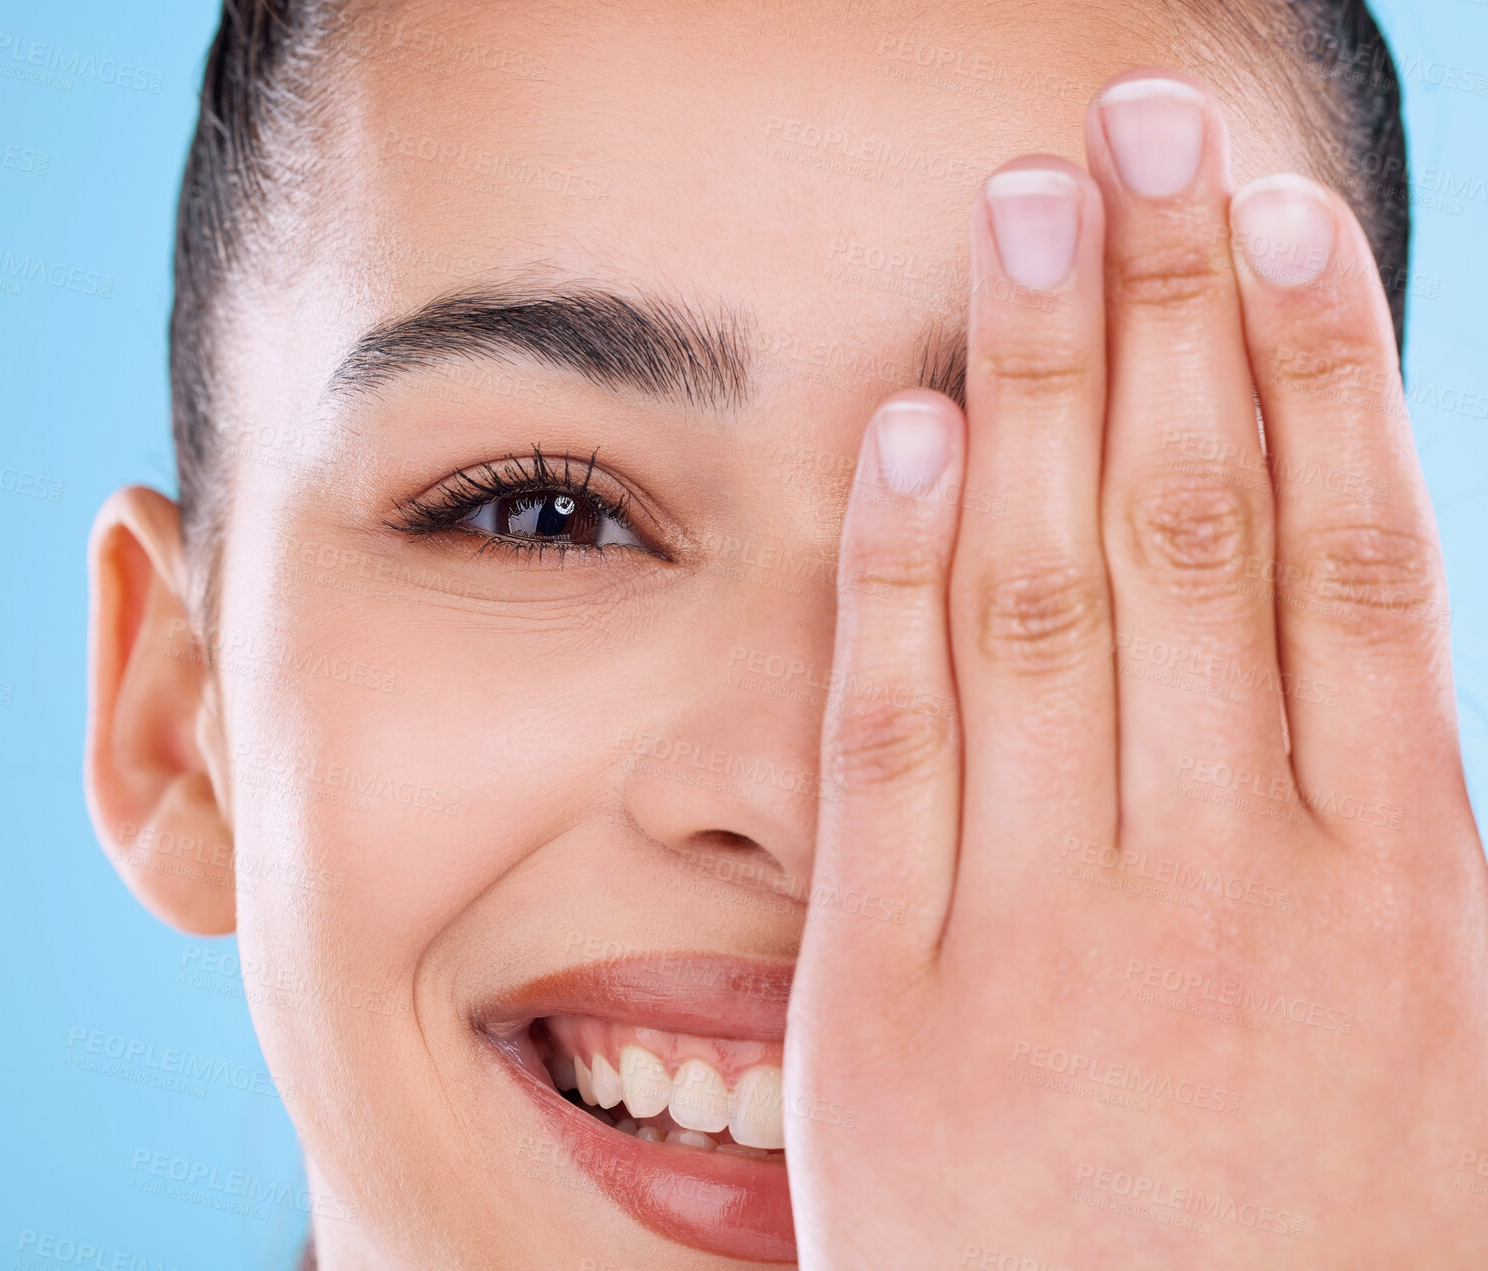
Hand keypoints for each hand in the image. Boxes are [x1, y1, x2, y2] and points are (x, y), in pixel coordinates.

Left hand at [784, 68, 1487, 1268]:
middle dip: (1170, 311)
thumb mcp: (1429, 1052)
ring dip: (1045, 384)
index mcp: (1391, 890)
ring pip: (1054, 598)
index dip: (1312, 362)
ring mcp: (1055, 931)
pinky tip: (912, 426)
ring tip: (1032, 208)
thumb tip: (1361, 651)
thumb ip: (1387, 845)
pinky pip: (902, 744)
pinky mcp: (898, 995)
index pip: (1348, 556)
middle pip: (1200, 528)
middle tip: (1139, 128)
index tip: (1269, 214)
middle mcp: (1229, 881)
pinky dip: (903, 577)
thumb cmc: (1316, 1250)